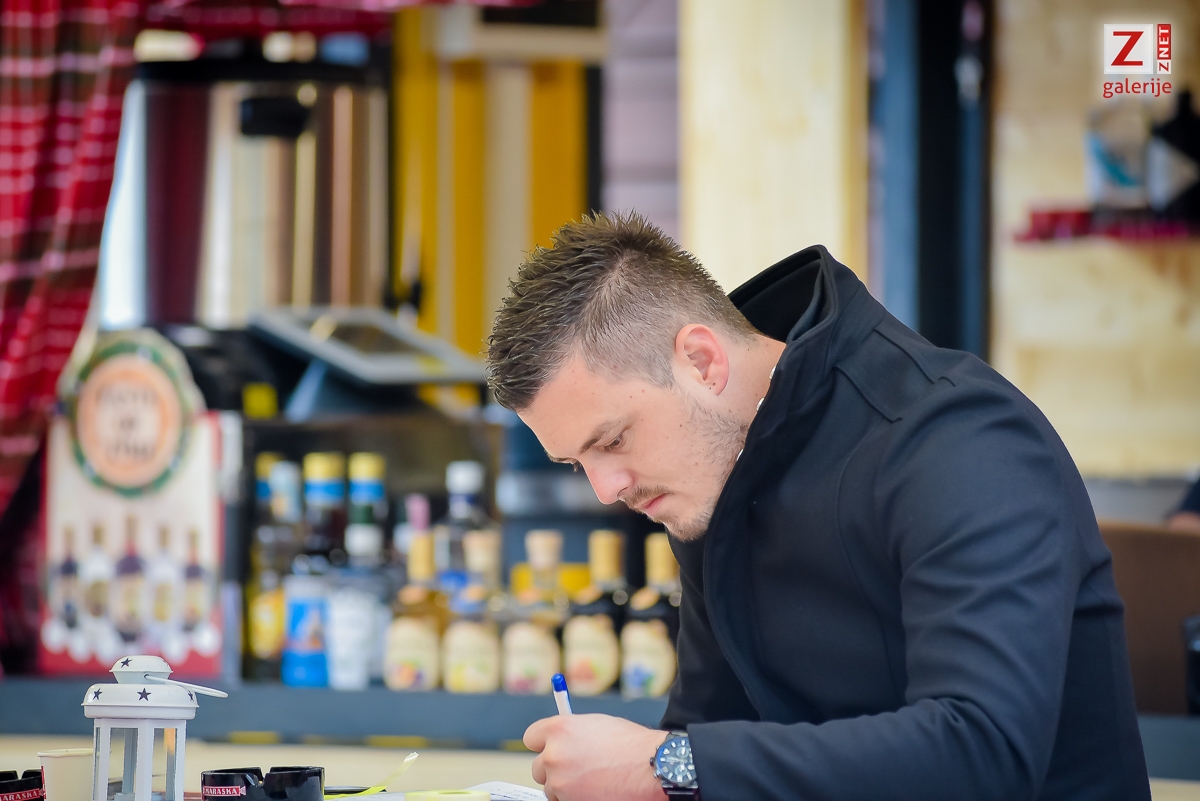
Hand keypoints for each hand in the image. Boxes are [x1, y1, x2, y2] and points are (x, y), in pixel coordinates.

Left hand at [523, 713, 665, 800]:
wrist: (652, 768)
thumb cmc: (631, 745)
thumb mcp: (597, 724)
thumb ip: (572, 731)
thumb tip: (560, 739)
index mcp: (559, 729)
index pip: (531, 737)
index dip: (544, 743)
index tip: (552, 748)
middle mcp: (554, 755)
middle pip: (538, 767)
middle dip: (554, 769)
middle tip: (577, 769)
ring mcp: (560, 783)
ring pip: (551, 788)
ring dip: (565, 787)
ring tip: (593, 782)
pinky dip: (576, 799)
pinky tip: (596, 791)